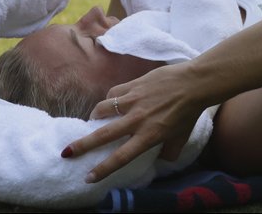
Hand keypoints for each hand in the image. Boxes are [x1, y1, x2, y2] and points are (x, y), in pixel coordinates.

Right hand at [62, 63, 204, 183]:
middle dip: (82, 146)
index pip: (120, 157)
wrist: (194, 83)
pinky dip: (109, 100)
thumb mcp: (181, 137)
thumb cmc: (190, 111)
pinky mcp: (133, 85)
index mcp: (148, 136)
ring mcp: (133, 100)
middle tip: (66, 153)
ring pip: (103, 110)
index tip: (88, 177)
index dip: (103, 169)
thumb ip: (169, 152)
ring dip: (93, 118)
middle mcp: (136, 120)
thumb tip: (162, 159)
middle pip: (102, 135)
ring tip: (91, 122)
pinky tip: (110, 103)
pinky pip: (113, 94)